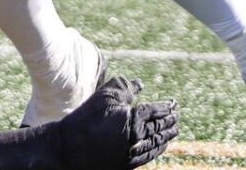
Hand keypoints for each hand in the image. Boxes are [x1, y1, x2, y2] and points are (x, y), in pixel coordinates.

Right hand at [53, 77, 178, 169]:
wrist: (69, 148)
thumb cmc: (85, 119)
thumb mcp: (104, 96)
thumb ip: (124, 87)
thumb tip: (139, 84)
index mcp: (134, 119)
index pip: (155, 111)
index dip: (165, 107)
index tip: (173, 104)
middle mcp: (138, 138)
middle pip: (159, 128)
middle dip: (169, 120)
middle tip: (177, 115)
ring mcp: (133, 153)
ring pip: (156, 143)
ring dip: (167, 135)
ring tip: (174, 129)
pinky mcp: (126, 164)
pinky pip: (149, 155)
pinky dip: (158, 149)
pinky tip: (161, 145)